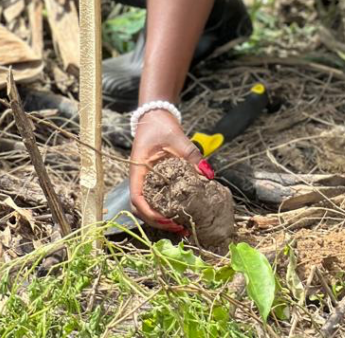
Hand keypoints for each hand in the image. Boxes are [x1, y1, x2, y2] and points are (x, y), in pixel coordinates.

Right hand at [129, 109, 213, 233]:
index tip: (168, 219)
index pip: (137, 198)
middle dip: (159, 222)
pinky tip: (182, 213)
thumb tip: (208, 174)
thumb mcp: (178, 138)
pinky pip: (158, 199)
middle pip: (142, 209)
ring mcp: (146, 181)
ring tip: (183, 226)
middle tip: (181, 228)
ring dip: (163, 218)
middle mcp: (140, 179)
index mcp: (138, 171)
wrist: (156, 116)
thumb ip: (192, 156)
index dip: (150, 213)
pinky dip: (168, 209)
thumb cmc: (161, 126)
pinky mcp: (155, 180)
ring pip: (149, 207)